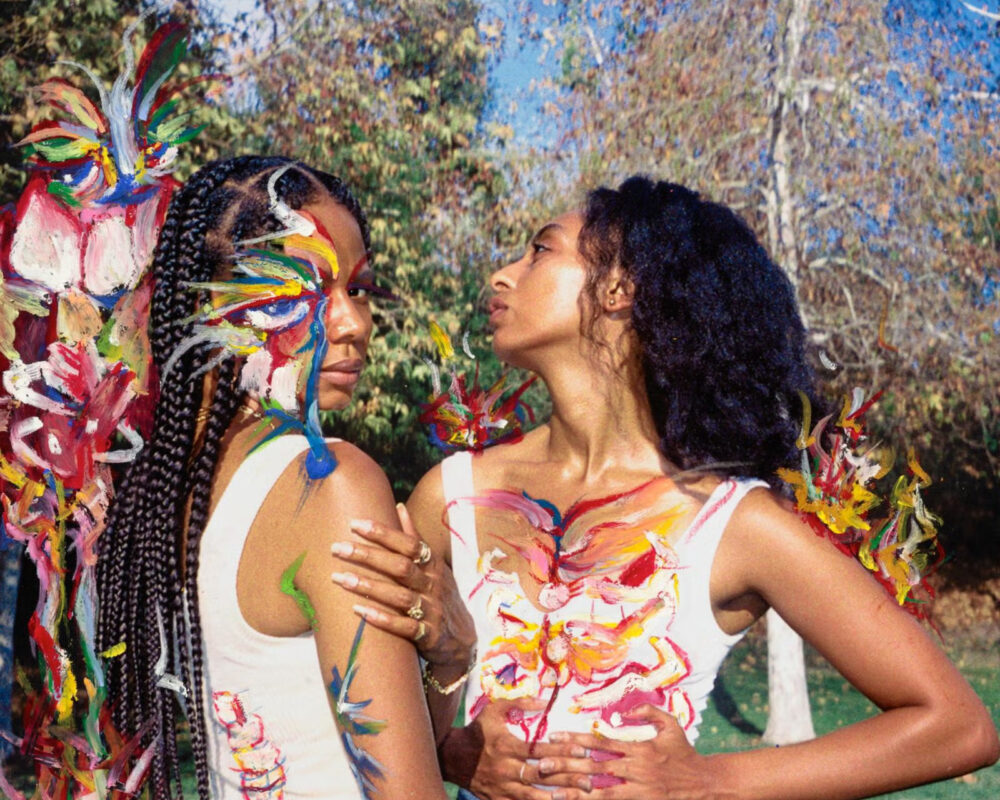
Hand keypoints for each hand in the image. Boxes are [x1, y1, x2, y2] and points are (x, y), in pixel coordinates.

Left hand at [330, 503, 475, 668]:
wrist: (462, 640)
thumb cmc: (440, 596)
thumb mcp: (433, 566)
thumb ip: (414, 538)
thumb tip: (399, 506)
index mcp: (433, 566)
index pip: (410, 544)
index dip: (384, 534)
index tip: (355, 524)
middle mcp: (433, 586)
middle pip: (401, 567)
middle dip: (368, 556)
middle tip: (337, 548)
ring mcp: (432, 611)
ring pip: (400, 597)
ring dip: (369, 586)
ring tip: (339, 578)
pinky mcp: (429, 635)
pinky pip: (405, 627)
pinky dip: (382, 619)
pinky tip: (358, 610)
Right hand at [442, 698, 603, 799]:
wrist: (452, 757)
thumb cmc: (477, 731)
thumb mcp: (493, 710)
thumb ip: (519, 704)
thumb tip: (545, 700)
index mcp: (505, 746)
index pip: (538, 749)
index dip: (561, 749)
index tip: (582, 749)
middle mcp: (505, 769)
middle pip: (540, 775)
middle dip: (566, 777)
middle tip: (589, 778)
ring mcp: (502, 788)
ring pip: (534, 796)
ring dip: (558, 797)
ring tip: (579, 796)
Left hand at [539, 705, 718, 798]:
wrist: (705, 784)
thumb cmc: (685, 753)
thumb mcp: (671, 725)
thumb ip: (647, 712)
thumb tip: (622, 709)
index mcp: (638, 748)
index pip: (600, 742)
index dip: (575, 739)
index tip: (554, 736)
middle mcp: (635, 769)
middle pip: (594, 766)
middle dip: (566, 764)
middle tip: (542, 764)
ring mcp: (637, 789)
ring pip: (599, 790)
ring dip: (574, 791)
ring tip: (552, 792)